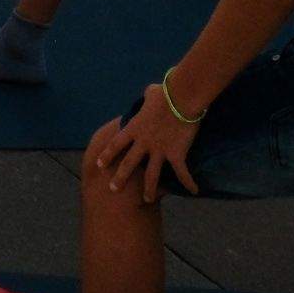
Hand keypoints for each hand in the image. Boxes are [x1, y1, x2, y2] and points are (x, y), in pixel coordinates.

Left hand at [93, 84, 199, 201]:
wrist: (180, 98)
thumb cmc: (164, 93)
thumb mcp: (150, 94)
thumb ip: (147, 97)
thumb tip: (150, 92)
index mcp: (134, 128)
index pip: (116, 144)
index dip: (107, 155)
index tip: (99, 165)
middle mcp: (143, 142)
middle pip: (128, 164)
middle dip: (120, 177)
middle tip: (112, 189)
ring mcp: (159, 150)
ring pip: (151, 175)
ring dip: (149, 189)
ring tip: (147, 200)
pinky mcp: (176, 154)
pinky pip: (182, 172)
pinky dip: (188, 182)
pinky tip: (194, 191)